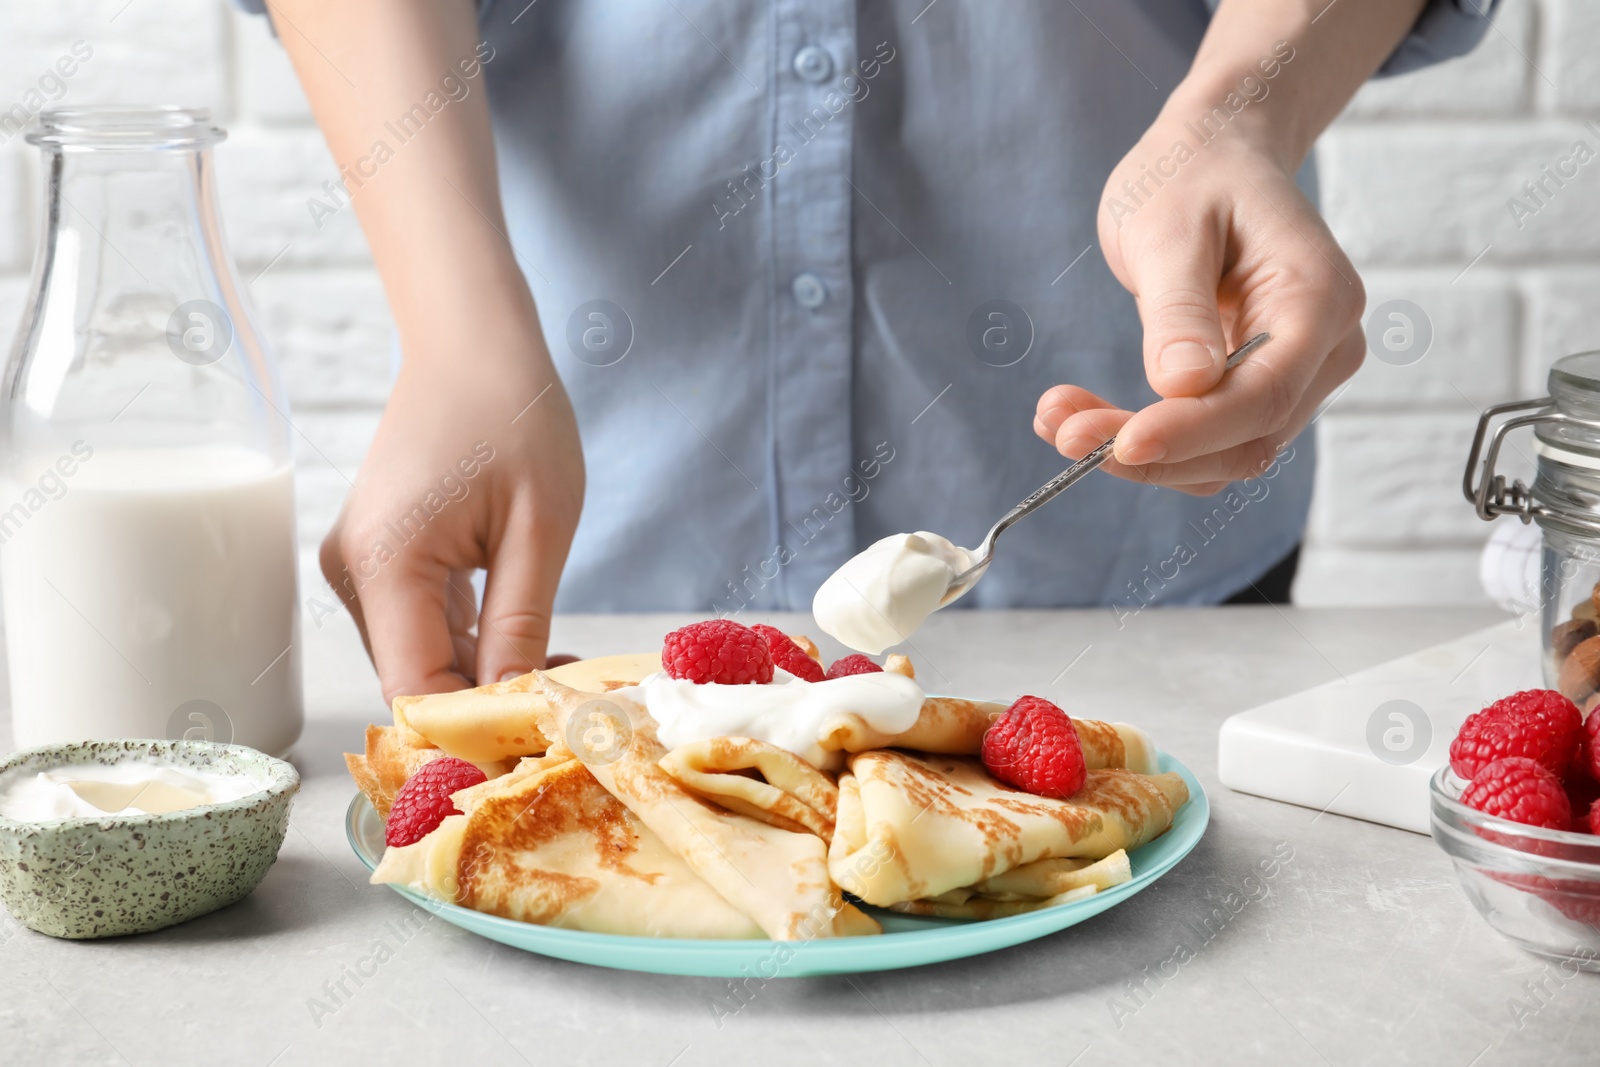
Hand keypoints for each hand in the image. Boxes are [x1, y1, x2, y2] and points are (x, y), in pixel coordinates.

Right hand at [321, 352, 583, 702]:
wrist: (471, 342)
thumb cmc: (514, 415)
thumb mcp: (539, 528)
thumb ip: (521, 625)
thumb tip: (518, 708)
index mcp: (386, 562)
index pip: (416, 689)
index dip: (473, 732)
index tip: (540, 744)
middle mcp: (353, 571)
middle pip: (414, 679)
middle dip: (488, 706)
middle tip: (571, 708)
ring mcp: (359, 565)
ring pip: (420, 659)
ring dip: (485, 676)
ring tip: (563, 670)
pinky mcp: (377, 559)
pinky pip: (421, 627)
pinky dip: (473, 646)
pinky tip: (531, 643)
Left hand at [1035, 112, 1365, 494]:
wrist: (1210, 157)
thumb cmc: (1191, 176)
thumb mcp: (1169, 228)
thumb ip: (1179, 309)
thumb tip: (1183, 387)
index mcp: (1320, 299)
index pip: (1265, 395)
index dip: (1192, 431)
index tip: (1118, 443)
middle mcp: (1325, 349)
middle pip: (1247, 439)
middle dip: (1155, 451)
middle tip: (1061, 430)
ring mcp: (1296, 375)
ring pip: (1224, 454)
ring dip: (1141, 456)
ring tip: (1057, 420)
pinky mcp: (1255, 389)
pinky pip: (1206, 439)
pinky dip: (1146, 441)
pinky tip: (1082, 418)